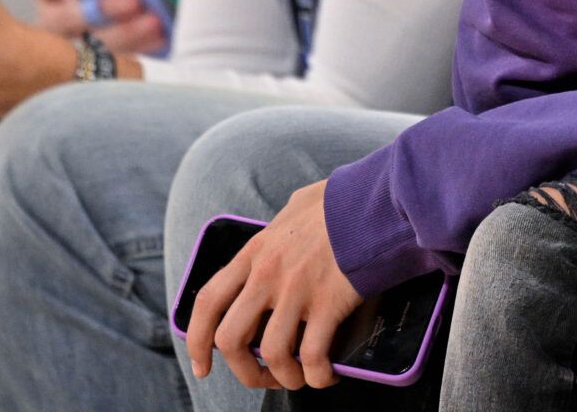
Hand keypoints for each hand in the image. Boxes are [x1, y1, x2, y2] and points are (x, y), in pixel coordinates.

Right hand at [26, 0, 166, 53]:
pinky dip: (141, 47)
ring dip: (124, 34)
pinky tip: (161, 37)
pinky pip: (115, 61)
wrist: (113, 5)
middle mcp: (55, 19)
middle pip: (65, 18)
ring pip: (89, 45)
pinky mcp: (97, 61)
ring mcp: (73, 44)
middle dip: (101, 9)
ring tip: (153, 21)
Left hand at [185, 181, 362, 390]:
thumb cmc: (342, 201)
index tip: (203, 365)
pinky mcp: (328, 303)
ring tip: (300, 378)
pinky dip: (316, 375)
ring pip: (272, 354)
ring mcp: (296, 290)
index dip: (198, 341)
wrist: (378, 199)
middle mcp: (267, 274)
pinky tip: (326, 374)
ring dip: (284, 377)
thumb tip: (287, 222)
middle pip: (231, 338)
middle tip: (261, 377)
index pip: (208, 301)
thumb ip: (282, 223)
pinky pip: (313, 355)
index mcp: (255, 252)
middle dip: (244, 370)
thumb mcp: (297, 207)